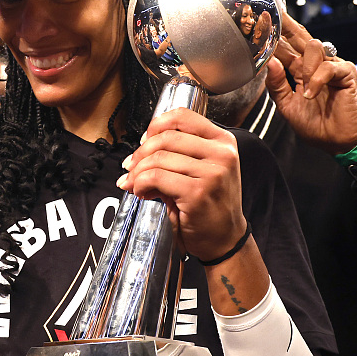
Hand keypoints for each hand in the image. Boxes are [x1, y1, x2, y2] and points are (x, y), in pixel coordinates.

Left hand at [116, 108, 246, 261]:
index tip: (144, 141)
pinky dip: (140, 184)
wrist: (224, 239)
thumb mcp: (203, 169)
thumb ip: (180, 151)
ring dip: (138, 172)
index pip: (182, 116)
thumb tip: (141, 145)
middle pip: (166, 137)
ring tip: (136, 184)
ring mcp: (212, 173)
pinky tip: (142, 192)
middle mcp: (222, 153)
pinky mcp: (198, 193)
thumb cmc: (209, 204)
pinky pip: (156, 178)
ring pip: (158, 158)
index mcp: (223, 141)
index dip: (156, 126)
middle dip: (141, 153)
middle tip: (131, 168)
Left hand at [266, 13, 356, 153]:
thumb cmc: (315, 125)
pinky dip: (317, 80)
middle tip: (274, 14)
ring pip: (313, 46)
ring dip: (304, 66)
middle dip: (286, 25)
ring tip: (303, 86)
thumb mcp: (287, 106)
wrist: (337, 142)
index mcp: (300, 70)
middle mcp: (315, 65)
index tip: (261, 23)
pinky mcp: (346, 73)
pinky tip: (312, 94)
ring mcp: (331, 66)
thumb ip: (277, 85)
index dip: (274, 36)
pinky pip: (328, 66)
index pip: (286, 47)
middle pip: (300, 37)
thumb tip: (268, 63)